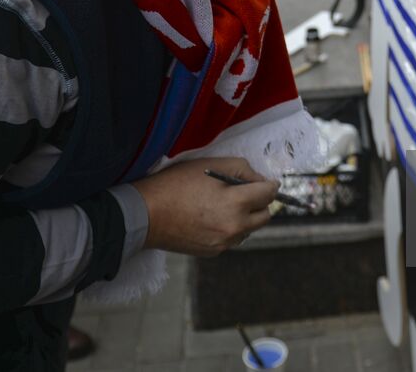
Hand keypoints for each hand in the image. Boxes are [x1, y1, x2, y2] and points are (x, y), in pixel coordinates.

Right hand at [133, 157, 279, 256]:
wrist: (146, 215)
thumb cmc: (177, 184)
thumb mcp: (212, 164)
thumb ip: (243, 169)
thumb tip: (259, 181)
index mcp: (237, 204)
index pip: (269, 194)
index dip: (269, 184)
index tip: (266, 182)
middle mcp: (235, 227)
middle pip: (264, 216)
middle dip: (260, 203)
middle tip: (247, 192)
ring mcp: (224, 242)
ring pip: (249, 229)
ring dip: (245, 217)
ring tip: (225, 205)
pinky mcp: (212, 252)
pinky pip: (231, 239)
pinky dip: (229, 228)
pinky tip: (212, 218)